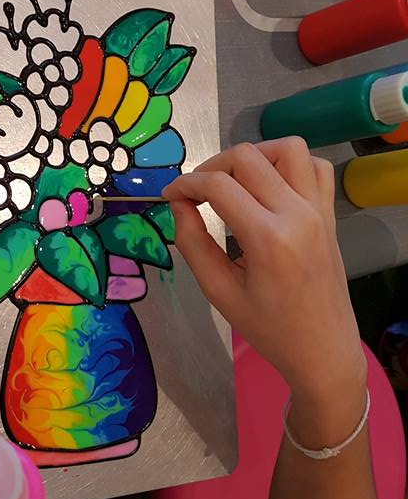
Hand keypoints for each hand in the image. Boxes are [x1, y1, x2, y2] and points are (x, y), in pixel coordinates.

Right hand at [162, 138, 364, 402]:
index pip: (218, 185)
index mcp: (267, 238)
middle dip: (211, 167)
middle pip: (248, 157)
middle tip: (195, 193)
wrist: (322, 349)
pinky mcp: (329, 213)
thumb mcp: (219, 291)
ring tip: (234, 181)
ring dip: (253, 156)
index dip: (185, 184)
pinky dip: (289, 164)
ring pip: (287, 148)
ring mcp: (319, 209)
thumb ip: (193, 243)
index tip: (169, 197)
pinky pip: (315, 166)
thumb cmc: (268, 328)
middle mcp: (297, 213)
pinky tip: (269, 186)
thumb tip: (177, 204)